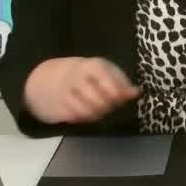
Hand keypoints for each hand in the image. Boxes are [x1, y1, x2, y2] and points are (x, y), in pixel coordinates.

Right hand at [24, 57, 139, 124]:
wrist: (49, 76)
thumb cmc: (86, 74)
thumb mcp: (104, 71)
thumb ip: (121, 82)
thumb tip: (136, 92)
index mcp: (92, 66)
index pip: (110, 86)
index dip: (118, 96)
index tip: (119, 99)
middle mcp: (77, 78)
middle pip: (98, 101)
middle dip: (107, 107)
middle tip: (109, 107)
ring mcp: (64, 92)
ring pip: (85, 111)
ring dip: (95, 115)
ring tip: (98, 112)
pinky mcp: (56, 105)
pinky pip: (73, 118)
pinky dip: (81, 119)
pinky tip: (84, 114)